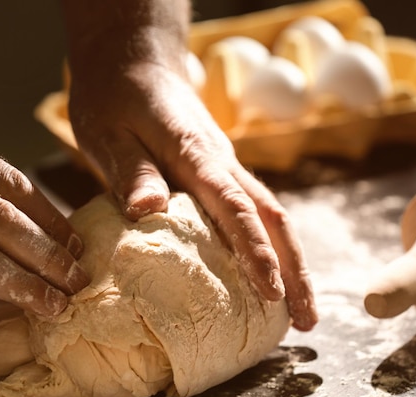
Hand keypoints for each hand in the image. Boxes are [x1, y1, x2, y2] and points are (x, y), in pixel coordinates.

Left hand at [63, 0, 316, 329]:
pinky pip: (252, 209)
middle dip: (294, 267)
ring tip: (299, 307)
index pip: (235, 207)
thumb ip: (131, 171)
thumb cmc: (117, 95)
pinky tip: (268, 270)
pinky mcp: (218, 169)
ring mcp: (225, 164)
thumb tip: (148, 213)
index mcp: (195, 154)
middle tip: (306, 318)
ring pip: (270, 214)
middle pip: (272, 215)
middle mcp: (222, 161)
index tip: (273, 293)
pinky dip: (268, 242)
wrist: (134, 59)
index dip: (256, 251)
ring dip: (290, 259)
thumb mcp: (109, 131)